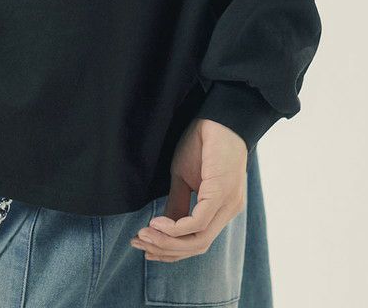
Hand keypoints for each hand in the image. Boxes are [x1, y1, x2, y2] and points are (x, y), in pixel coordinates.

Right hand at [130, 117, 247, 261]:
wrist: (217, 117)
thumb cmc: (202, 143)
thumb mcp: (184, 178)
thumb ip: (178, 204)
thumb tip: (163, 228)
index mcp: (221, 210)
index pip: (197, 243)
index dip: (171, 251)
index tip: (146, 249)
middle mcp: (228, 212)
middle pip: (197, 247)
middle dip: (166, 249)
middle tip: (139, 243)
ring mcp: (228, 205)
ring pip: (199, 239)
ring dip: (168, 242)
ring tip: (145, 235)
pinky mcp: (222, 194)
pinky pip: (199, 222)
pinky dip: (176, 228)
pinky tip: (157, 223)